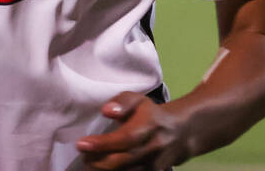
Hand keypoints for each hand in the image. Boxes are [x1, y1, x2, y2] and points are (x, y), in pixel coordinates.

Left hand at [76, 92, 191, 169]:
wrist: (182, 132)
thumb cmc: (152, 114)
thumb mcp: (138, 100)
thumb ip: (122, 102)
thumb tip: (106, 111)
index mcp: (149, 126)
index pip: (125, 139)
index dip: (102, 144)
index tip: (81, 144)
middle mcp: (153, 148)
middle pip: (123, 161)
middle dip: (99, 161)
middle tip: (84, 155)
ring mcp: (156, 165)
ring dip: (105, 170)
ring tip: (91, 162)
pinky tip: (104, 168)